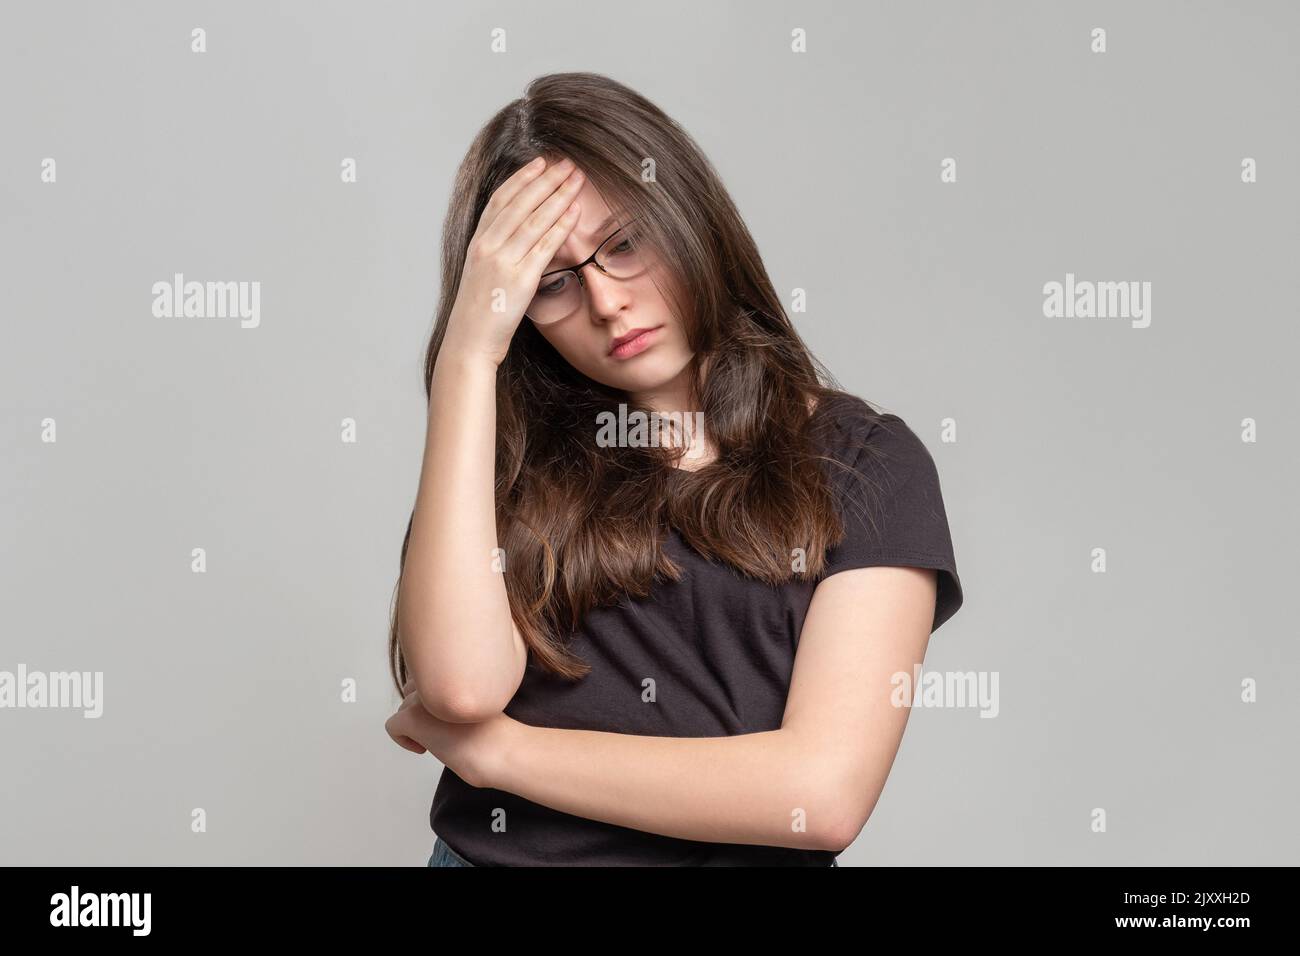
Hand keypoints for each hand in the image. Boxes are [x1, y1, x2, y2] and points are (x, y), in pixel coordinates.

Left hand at [384, 677, 516, 788]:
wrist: (502, 750)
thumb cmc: (496, 731)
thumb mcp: (476, 699)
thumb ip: (454, 692)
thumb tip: (428, 702)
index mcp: (454, 669)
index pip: (428, 675)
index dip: (433, 698)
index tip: (447, 716)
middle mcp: (435, 677)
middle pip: (412, 691)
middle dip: (421, 711)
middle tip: (441, 729)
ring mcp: (422, 697)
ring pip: (403, 709)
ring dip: (415, 727)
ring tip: (438, 740)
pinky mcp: (412, 718)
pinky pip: (393, 727)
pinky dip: (403, 740)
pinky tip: (424, 748)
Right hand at [443, 155, 585, 367]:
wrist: (469, 342)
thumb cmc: (478, 314)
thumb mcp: (481, 275)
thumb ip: (496, 252)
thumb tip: (517, 236)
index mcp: (477, 243)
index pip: (501, 200)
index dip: (522, 178)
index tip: (540, 163)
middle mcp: (487, 246)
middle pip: (520, 203)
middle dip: (546, 179)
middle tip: (567, 164)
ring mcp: (502, 261)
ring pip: (535, 219)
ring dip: (559, 195)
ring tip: (577, 179)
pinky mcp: (519, 279)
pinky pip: (545, 246)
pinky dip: (561, 225)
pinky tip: (575, 211)